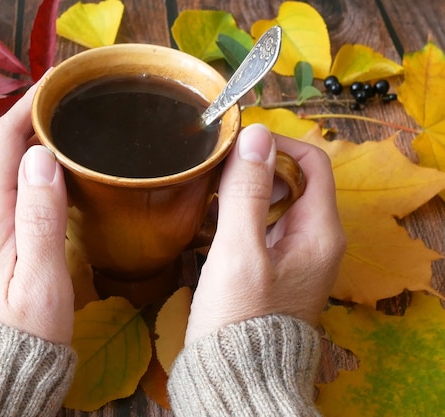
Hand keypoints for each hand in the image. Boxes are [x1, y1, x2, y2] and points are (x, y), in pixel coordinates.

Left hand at [0, 84, 73, 344]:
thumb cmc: (25, 333)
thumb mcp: (42, 278)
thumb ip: (41, 215)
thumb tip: (39, 156)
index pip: (4, 141)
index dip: (30, 107)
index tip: (58, 86)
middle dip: (32, 126)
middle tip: (73, 111)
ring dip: (27, 153)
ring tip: (65, 139)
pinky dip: (20, 179)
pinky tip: (44, 183)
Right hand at [185, 124, 345, 344]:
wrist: (237, 376)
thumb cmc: (239, 319)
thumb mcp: (240, 252)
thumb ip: (248, 193)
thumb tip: (255, 136)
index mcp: (320, 232)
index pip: (312, 161)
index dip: (277, 144)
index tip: (238, 144)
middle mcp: (315, 240)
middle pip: (294, 180)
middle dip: (257, 167)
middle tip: (217, 167)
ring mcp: (294, 255)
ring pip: (275, 202)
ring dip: (246, 190)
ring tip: (210, 190)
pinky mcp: (273, 268)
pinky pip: (262, 226)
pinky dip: (240, 215)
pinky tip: (212, 219)